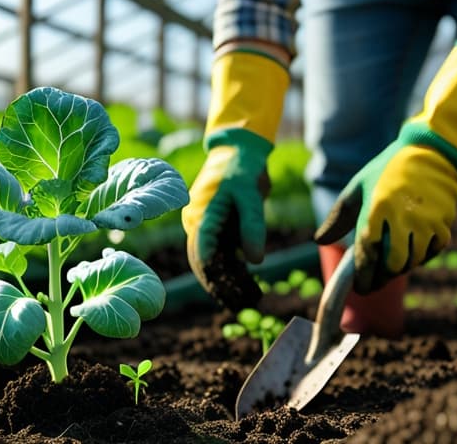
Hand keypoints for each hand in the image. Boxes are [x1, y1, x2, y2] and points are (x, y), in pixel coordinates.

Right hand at [183, 130, 270, 309]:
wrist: (241, 149)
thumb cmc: (243, 167)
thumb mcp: (250, 195)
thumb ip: (253, 227)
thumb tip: (256, 263)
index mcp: (200, 216)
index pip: (202, 253)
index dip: (214, 277)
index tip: (230, 295)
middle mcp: (200, 225)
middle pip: (205, 264)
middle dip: (222, 286)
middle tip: (241, 306)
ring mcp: (210, 228)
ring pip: (217, 263)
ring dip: (231, 282)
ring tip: (252, 300)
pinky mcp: (222, 229)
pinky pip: (226, 255)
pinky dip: (238, 271)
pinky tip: (251, 286)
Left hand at [314, 129, 456, 292]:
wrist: (429, 152)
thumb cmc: (386, 170)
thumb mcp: (357, 187)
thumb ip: (338, 216)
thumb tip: (319, 241)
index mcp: (377, 207)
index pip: (368, 252)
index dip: (363, 275)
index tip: (360, 288)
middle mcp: (402, 216)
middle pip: (392, 263)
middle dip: (382, 278)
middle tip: (374, 282)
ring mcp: (426, 221)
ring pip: (412, 261)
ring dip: (400, 268)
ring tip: (390, 265)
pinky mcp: (444, 222)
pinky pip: (432, 252)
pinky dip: (421, 258)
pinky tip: (411, 252)